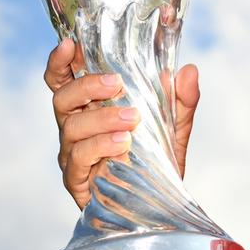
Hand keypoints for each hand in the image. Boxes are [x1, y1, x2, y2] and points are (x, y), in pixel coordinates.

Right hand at [44, 39, 200, 209]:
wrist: (158, 206)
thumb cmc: (156, 160)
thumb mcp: (174, 126)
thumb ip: (181, 99)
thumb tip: (189, 70)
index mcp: (90, 107)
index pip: (64, 79)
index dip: (60, 60)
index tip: (70, 43)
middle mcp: (75, 127)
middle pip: (62, 98)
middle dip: (85, 85)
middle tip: (115, 82)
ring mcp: (72, 154)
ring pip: (71, 127)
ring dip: (101, 118)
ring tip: (131, 119)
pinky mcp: (76, 180)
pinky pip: (79, 159)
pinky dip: (100, 147)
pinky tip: (123, 144)